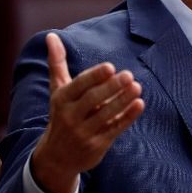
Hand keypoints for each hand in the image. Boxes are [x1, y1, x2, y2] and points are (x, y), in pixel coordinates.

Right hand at [29, 32, 145, 192]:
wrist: (57, 156)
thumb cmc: (62, 115)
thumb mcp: (57, 90)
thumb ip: (57, 63)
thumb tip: (51, 35)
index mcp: (61, 99)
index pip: (78, 86)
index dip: (94, 77)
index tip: (110, 67)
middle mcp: (70, 116)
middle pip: (93, 100)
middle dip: (111, 87)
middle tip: (129, 75)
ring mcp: (84, 131)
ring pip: (106, 114)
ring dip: (122, 101)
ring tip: (137, 87)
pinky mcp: (98, 144)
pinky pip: (115, 128)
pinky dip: (128, 117)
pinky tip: (140, 104)